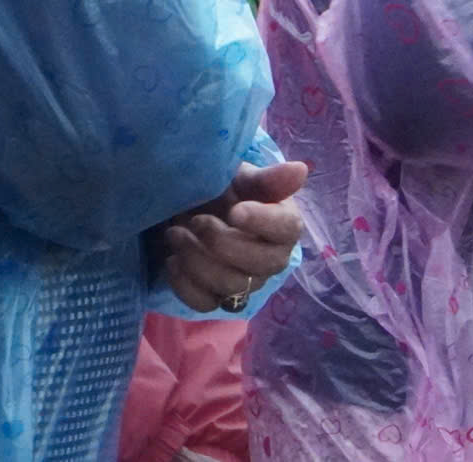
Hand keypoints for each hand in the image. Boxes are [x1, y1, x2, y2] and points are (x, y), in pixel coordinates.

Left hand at [160, 160, 308, 312]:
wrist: (194, 211)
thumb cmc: (225, 191)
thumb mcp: (243, 178)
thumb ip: (268, 178)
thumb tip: (300, 169)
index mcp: (284, 225)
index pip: (288, 229)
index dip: (262, 222)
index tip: (234, 211)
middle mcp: (273, 259)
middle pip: (261, 264)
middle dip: (223, 243)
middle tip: (196, 221)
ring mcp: (246, 283)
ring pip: (231, 285)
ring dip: (197, 260)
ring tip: (175, 234)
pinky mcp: (218, 299)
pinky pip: (205, 303)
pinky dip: (185, 284)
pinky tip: (172, 259)